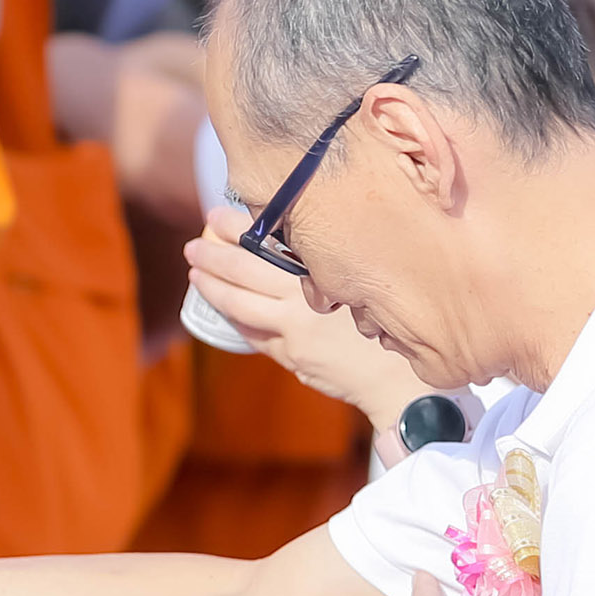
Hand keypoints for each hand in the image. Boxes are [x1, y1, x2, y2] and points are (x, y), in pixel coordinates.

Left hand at [184, 209, 427, 430]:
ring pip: (240, 308)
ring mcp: (293, 334)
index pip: (268, 245)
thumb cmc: (392, 325)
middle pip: (245, 273)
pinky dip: (237, 322)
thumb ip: (329, 266)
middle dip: (214, 257)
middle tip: (194, 244)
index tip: (218, 215)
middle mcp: (301, 304)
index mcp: (318, 277)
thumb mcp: (363, 283)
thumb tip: (297, 240)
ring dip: (214, 289)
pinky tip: (224, 312)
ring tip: (196, 274)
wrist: (401, 380)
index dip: (238, 230)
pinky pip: (255, 337)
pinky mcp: (293, 358)